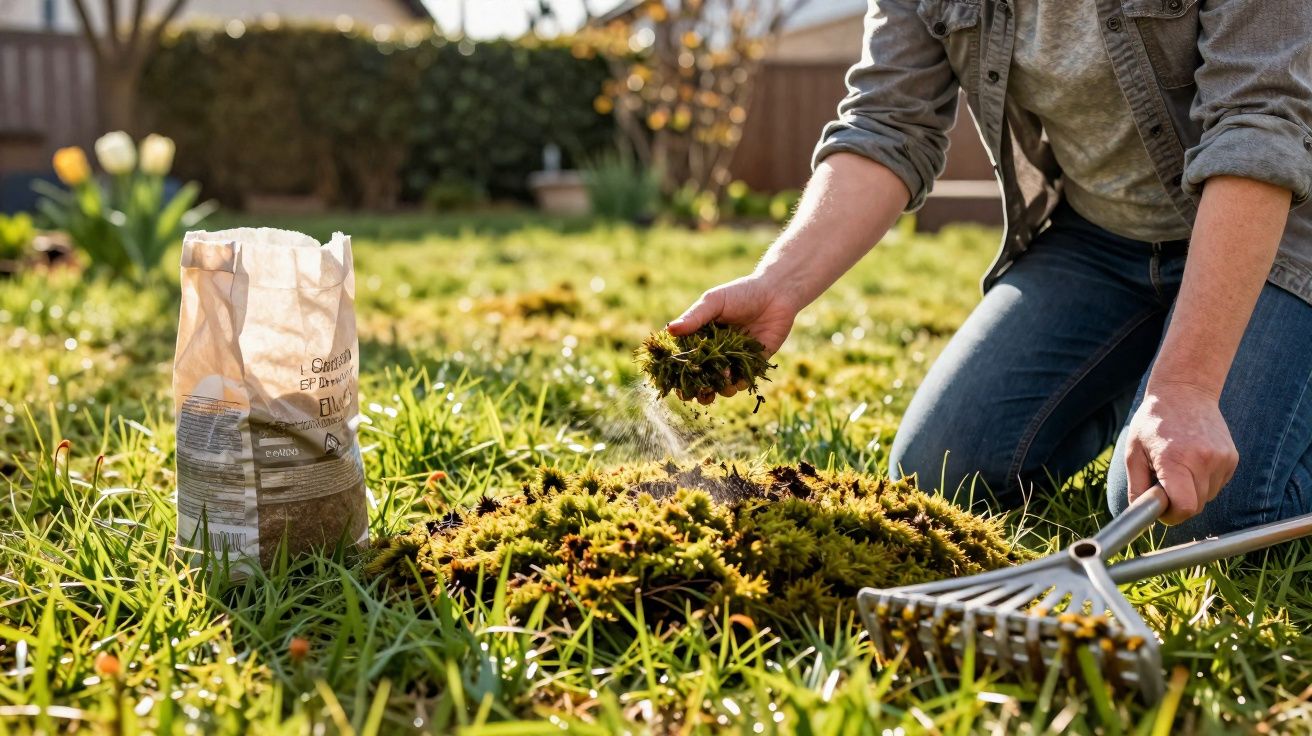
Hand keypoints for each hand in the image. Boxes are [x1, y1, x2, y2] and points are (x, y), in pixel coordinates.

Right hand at [666, 274, 800, 404]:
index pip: (686, 360)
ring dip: (721, 389)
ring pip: (723, 383)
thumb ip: (694, 317)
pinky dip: (740, 384)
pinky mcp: (754, 363)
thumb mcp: (714, 302)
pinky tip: (738, 380)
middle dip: (700, 390)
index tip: (677, 387)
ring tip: (724, 385)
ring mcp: (735, 359)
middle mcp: (717, 352)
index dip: (680, 376)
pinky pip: (745, 379)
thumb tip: (669, 330)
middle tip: (699, 395)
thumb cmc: (740, 293)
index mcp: (702, 338)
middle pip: (703, 378)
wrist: (776, 293)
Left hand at [1123, 381, 1237, 524]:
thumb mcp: (1133, 453)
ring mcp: (1222, 459)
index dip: (1171, 515)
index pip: (1184, 507)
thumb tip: (1141, 515)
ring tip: (1178, 467)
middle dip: (1178, 503)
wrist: (1185, 392)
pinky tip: (1192, 461)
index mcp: (1175, 460)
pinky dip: (1203, 481)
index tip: (1161, 507)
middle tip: (1163, 482)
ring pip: (1208, 497)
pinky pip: (1217, 485)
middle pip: (1195, 506)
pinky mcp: (1233, 458)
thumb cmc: (1153, 423)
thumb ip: (1137, 487)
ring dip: (1191, 491)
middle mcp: (1204, 461)